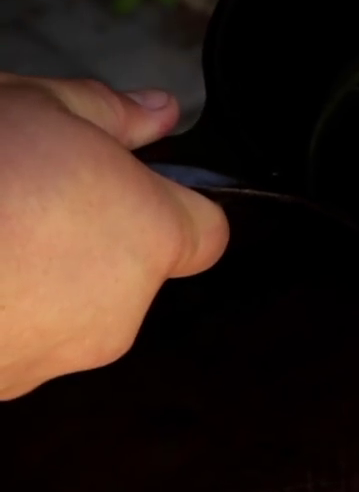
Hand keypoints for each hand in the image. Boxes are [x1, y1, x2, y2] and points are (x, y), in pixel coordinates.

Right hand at [0, 74, 228, 399]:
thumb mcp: (34, 104)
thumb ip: (110, 113)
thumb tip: (159, 112)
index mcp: (150, 233)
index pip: (205, 232)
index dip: (171, 203)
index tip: (127, 181)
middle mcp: (123, 307)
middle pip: (131, 269)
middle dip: (91, 234)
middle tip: (26, 192)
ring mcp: (62, 355)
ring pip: (71, 308)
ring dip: (39, 276)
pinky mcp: (8, 387)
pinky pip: (19, 340)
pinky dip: (0, 311)